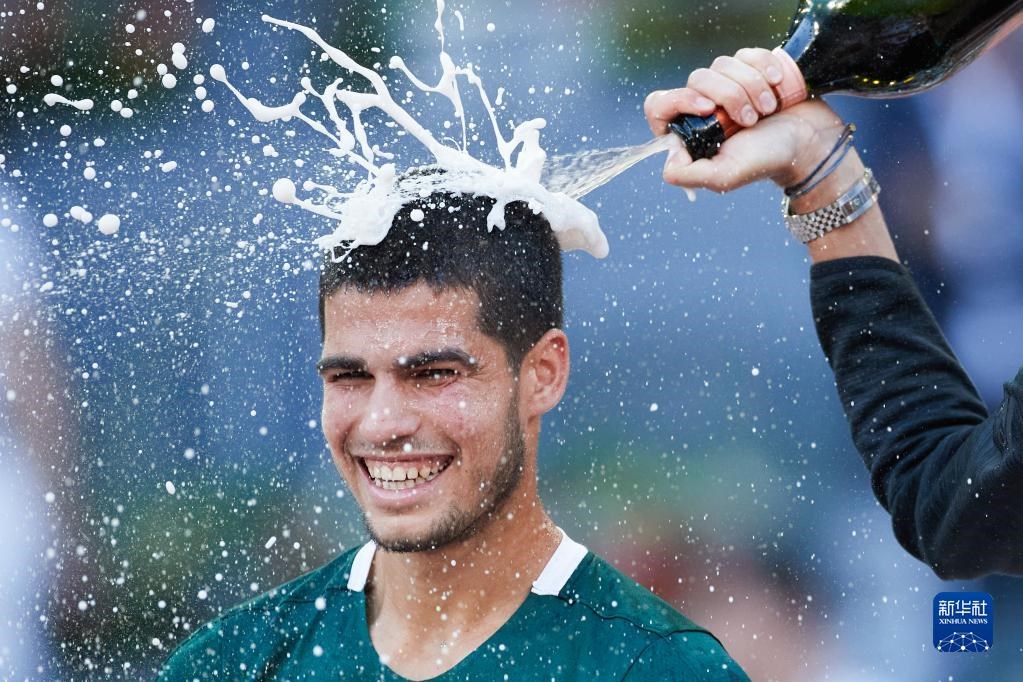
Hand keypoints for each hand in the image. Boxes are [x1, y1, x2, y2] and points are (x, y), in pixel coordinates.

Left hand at [644, 48, 845, 191]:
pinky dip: (764, 67)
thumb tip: (668, 158)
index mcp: (689, 133)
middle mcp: (702, 107)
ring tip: (769, 110)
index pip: (659, 105)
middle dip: (730, 96)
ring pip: (722, 64)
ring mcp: (726, 86)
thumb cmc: (767, 161)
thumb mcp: (724, 176)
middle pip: (697, 79)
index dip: (679, 100)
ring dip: (752, 86)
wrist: (809, 143)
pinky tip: (777, 85)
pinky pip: (746, 54)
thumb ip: (688, 174)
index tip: (709, 108)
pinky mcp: (750, 69)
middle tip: (751, 120)